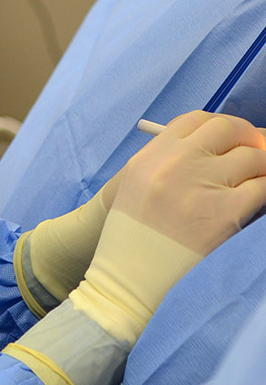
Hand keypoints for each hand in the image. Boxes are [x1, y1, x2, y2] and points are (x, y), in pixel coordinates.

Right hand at [109, 110, 265, 255]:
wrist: (133, 265)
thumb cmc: (134, 224)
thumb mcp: (138, 176)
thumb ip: (171, 154)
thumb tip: (218, 143)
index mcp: (157, 151)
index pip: (197, 119)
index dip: (221, 124)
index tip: (231, 134)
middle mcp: (181, 160)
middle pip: (228, 129)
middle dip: (248, 136)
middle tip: (256, 148)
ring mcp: (204, 183)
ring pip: (253, 157)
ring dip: (262, 163)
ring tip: (260, 174)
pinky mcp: (226, 211)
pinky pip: (261, 187)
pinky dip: (265, 186)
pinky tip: (260, 192)